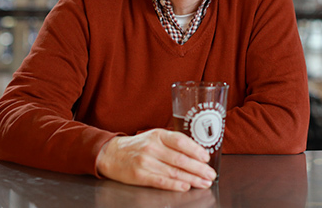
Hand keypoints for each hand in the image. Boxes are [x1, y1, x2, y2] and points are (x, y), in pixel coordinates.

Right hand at [95, 129, 215, 190]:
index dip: (195, 150)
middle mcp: (152, 147)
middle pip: (180, 159)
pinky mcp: (139, 176)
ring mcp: (145, 162)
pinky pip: (161, 181)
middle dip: (198, 168)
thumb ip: (173, 142)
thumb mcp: (155, 137)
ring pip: (173, 172)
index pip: (180, 141)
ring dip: (191, 179)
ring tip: (203, 182)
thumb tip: (197, 152)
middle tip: (210, 174)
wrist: (111, 154)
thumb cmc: (138, 146)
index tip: (207, 158)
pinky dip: (174, 185)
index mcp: (158, 135)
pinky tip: (185, 186)